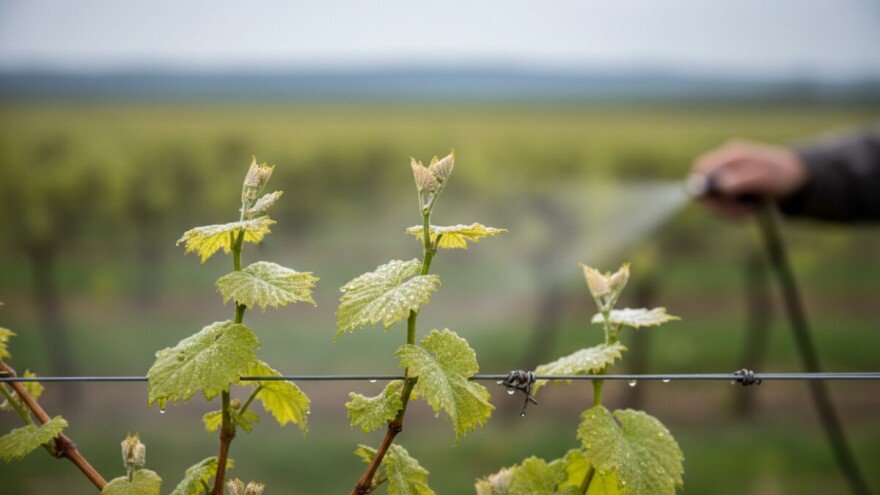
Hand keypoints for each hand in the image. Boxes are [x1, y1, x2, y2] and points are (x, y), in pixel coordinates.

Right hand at [691, 139, 808, 218]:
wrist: (799, 178)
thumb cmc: (785, 175)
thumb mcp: (767, 178)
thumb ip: (744, 180)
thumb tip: (722, 186)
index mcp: (732, 155)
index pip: (701, 168)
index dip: (700, 187)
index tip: (712, 204)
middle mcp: (725, 165)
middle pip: (703, 186)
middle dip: (718, 204)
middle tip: (740, 213)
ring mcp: (727, 176)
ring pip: (712, 199)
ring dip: (727, 211)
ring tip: (748, 213)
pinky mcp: (731, 188)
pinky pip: (721, 204)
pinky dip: (732, 212)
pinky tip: (747, 212)